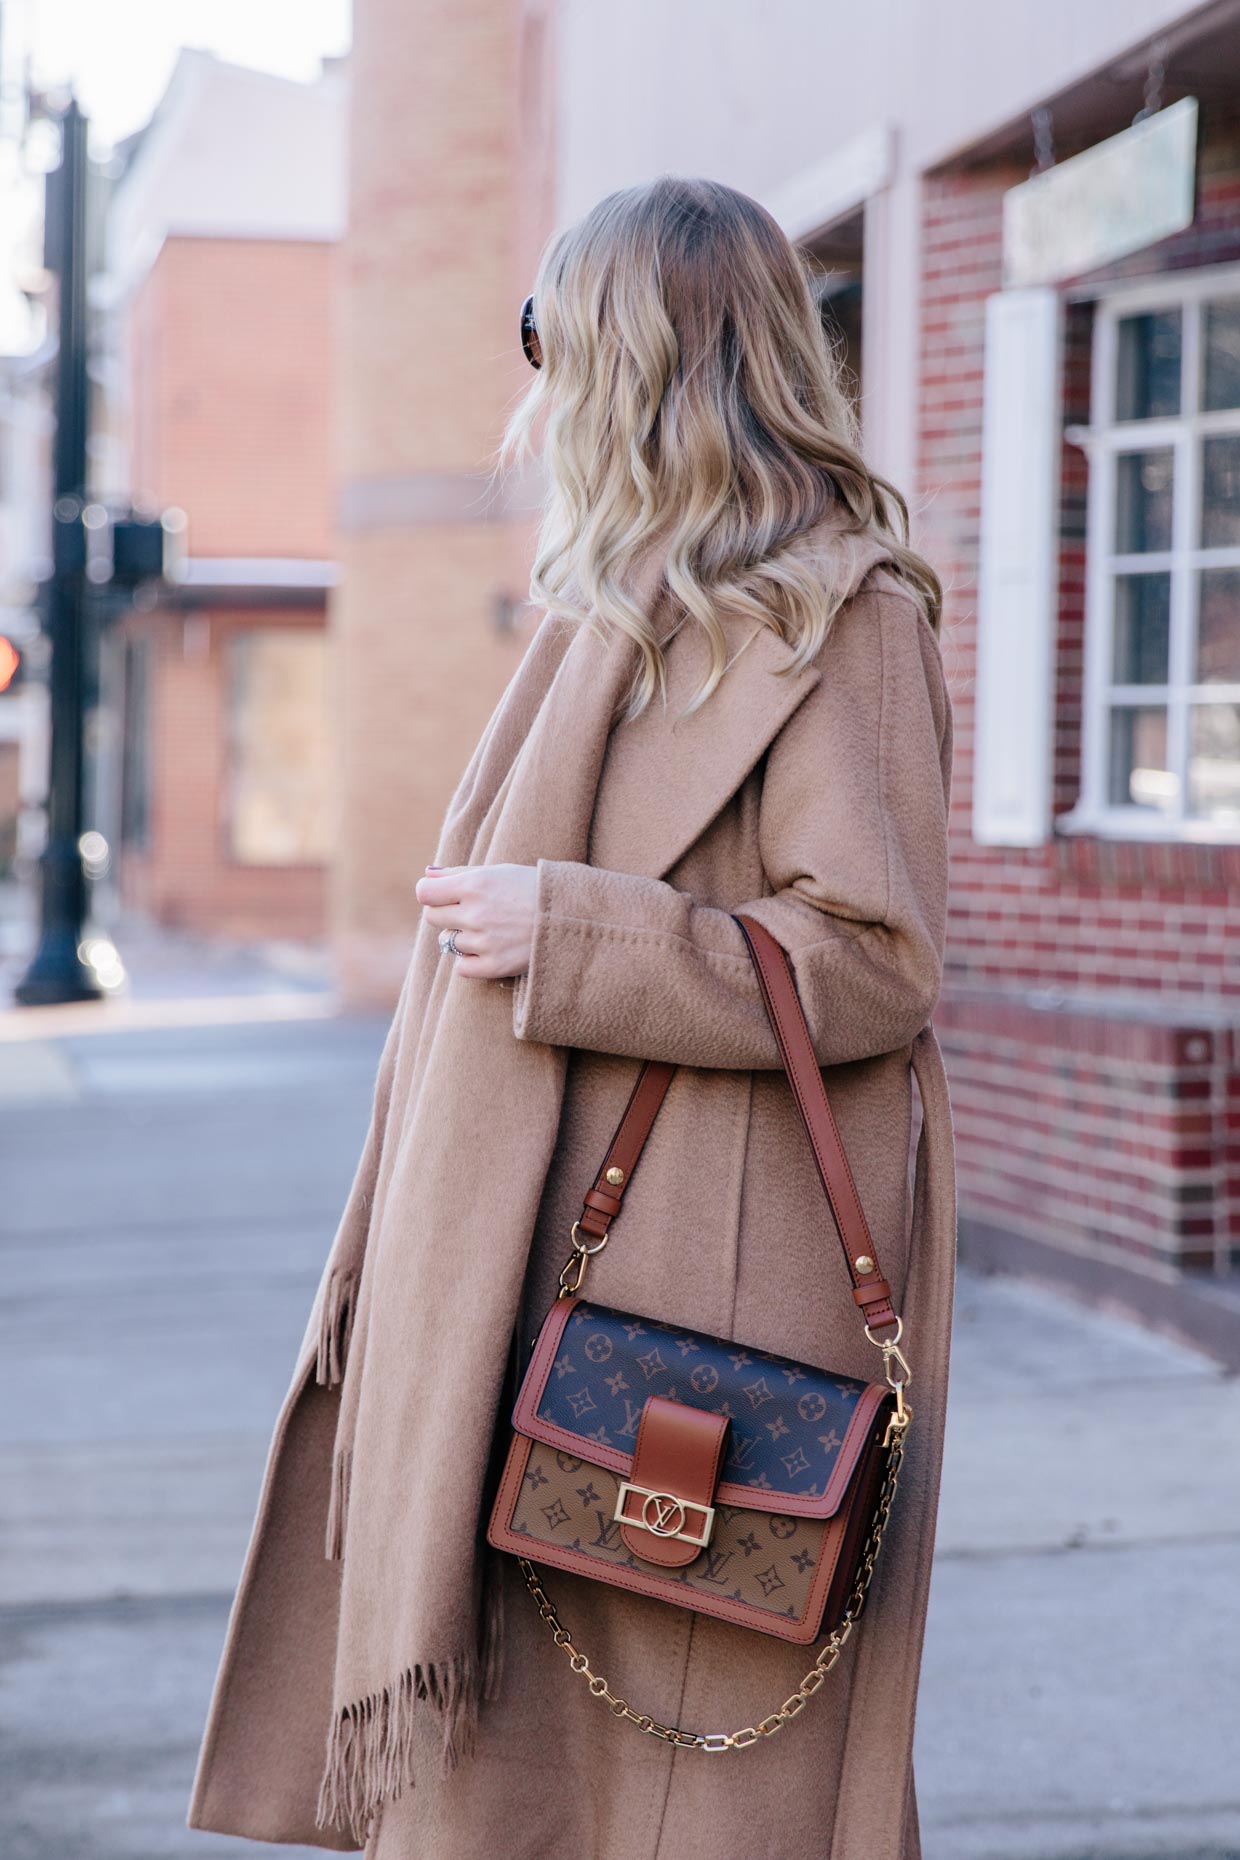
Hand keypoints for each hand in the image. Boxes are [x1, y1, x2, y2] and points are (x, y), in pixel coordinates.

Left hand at [415, 863, 537, 979]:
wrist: (573, 916)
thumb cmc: (534, 889)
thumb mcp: (499, 872)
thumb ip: (459, 873)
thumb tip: (427, 874)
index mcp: (475, 885)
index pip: (424, 893)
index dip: (431, 893)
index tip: (442, 895)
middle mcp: (476, 913)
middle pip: (432, 918)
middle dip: (446, 914)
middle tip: (470, 912)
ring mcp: (485, 942)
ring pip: (448, 942)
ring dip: (462, 937)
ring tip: (489, 930)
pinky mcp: (495, 966)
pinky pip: (461, 968)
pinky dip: (470, 961)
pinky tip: (488, 950)